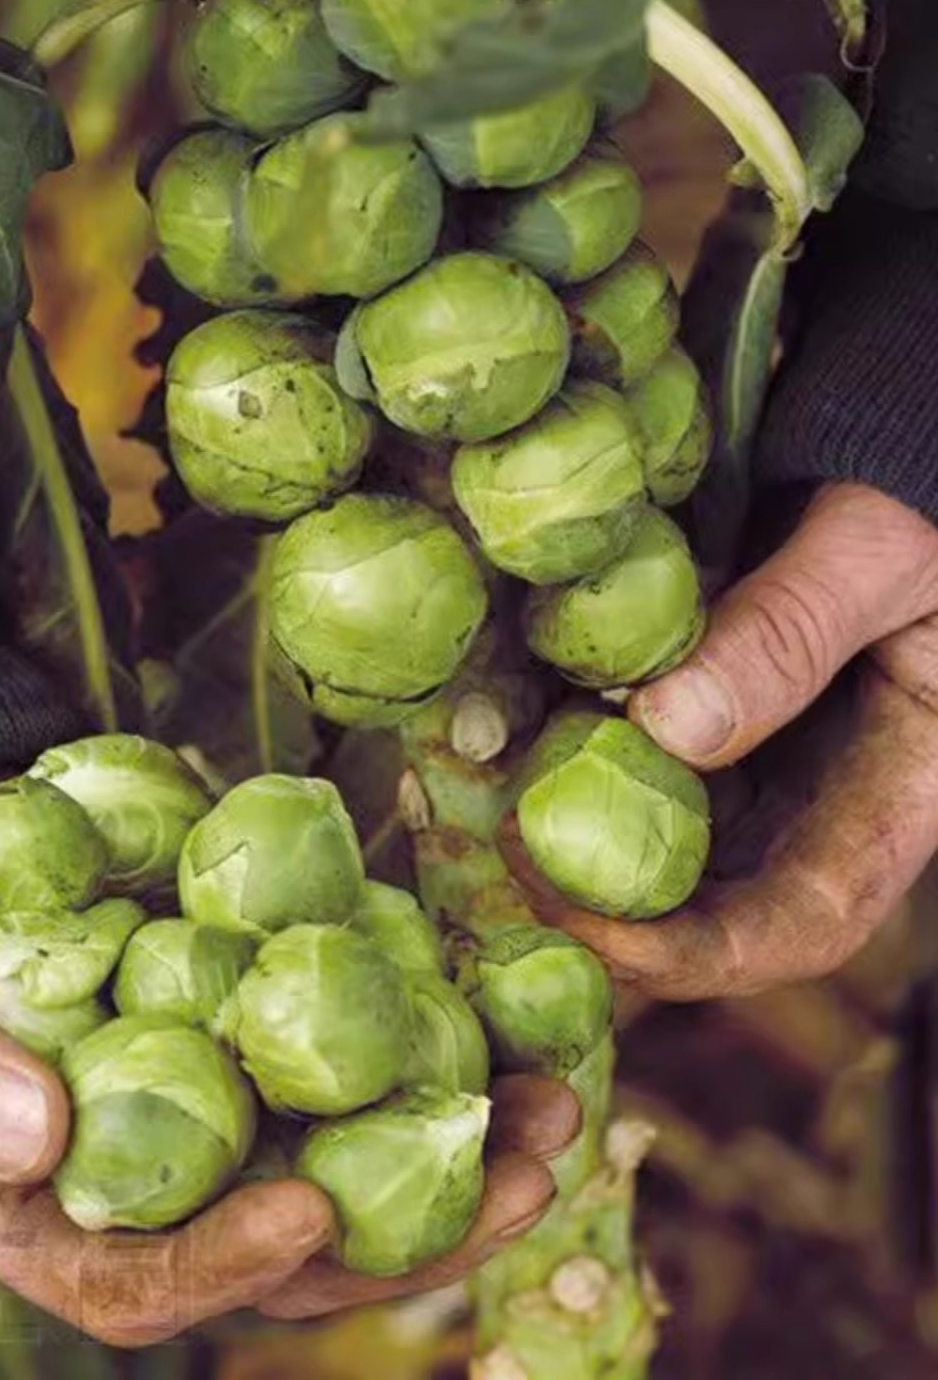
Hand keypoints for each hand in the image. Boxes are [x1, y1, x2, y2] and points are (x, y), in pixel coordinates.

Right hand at [0, 779, 577, 1342]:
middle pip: (277, 1229)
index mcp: (23, 1190)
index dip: (223, 1268)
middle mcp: (126, 1148)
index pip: (134, 1278)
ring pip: (330, 1135)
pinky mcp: (225, 976)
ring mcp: (187, 1063)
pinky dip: (420, 1018)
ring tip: (559, 1097)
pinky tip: (501, 992)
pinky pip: (333, 1018)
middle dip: (405, 1222)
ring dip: (451, 1129)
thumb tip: (34, 1139)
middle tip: (523, 1168)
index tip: (312, 1220)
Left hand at [502, 482, 937, 999]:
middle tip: (511, 866)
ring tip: (495, 807)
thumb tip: (667, 725)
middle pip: (718, 903)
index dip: (698, 951)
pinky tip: (516, 728)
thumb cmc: (928, 490)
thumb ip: (789, 630)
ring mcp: (771, 755)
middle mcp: (829, 798)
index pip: (805, 922)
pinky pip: (645, 750)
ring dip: (581, 834)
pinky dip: (581, 749)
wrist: (905, 439)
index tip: (591, 926)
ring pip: (669, 832)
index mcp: (901, 793)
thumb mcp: (879, 551)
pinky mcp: (720, 704)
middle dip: (609, 909)